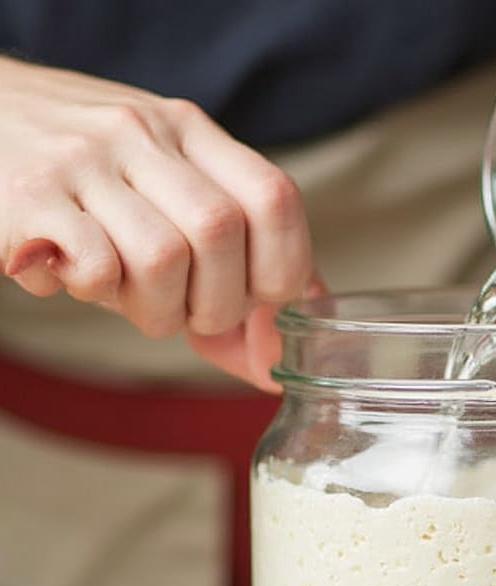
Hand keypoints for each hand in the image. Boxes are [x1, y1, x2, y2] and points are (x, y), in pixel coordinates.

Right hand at [0, 57, 316, 390]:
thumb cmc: (89, 180)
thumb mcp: (170, 194)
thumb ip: (237, 265)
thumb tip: (282, 358)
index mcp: (191, 132)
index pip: (275, 199)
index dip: (281, 269)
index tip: (255, 298)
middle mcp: (142, 134)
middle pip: (221, 233)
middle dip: (218, 304)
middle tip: (187, 312)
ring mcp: (82, 158)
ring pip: (162, 256)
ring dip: (159, 309)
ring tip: (133, 300)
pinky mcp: (28, 193)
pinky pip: (96, 263)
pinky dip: (99, 291)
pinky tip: (81, 278)